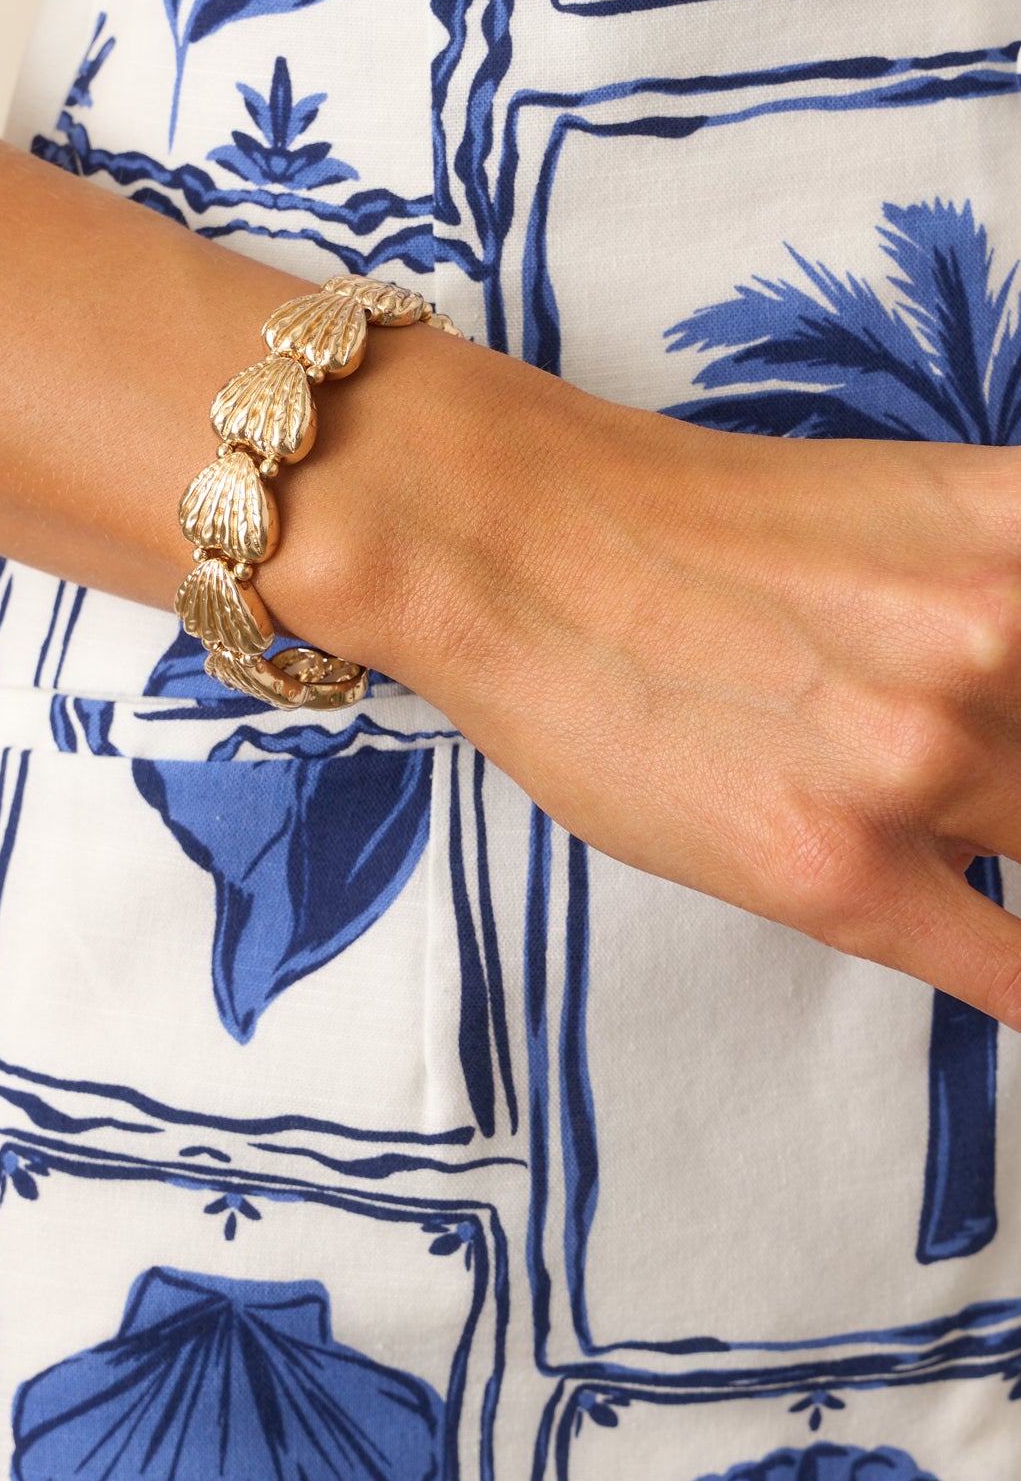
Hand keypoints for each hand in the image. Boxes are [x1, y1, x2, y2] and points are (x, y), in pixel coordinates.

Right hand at [270, 322, 1020, 1026]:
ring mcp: (918, 762)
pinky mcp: (838, 872)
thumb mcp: (907, 509)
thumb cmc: (686, 518)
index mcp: (1020, 539)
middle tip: (963, 767)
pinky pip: (1014, 971)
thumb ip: (1010, 596)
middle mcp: (991, 642)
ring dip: (1008, 831)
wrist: (509, 540)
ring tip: (907, 799)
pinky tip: (1012, 961)